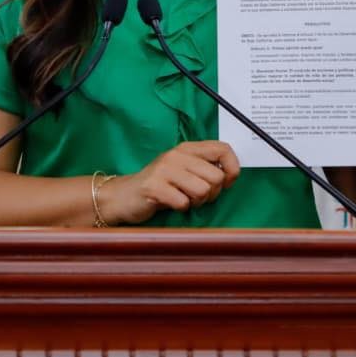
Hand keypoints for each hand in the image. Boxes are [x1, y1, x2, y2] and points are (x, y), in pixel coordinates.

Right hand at [98, 141, 240, 224]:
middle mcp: (176, 155)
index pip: (223, 149)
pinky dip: (181, 208)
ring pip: (202, 190)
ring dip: (196, 202)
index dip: (232, 168)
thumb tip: (231, 175)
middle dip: (211, 194)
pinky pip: (183, 202)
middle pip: (216, 177)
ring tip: (183, 199)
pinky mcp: (153, 186)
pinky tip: (171, 204)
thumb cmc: (159, 186)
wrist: (123, 196)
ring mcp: (164, 169)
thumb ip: (204, 168)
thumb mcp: (183, 170)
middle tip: (197, 197)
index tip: (226, 183)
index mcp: (187, 148)